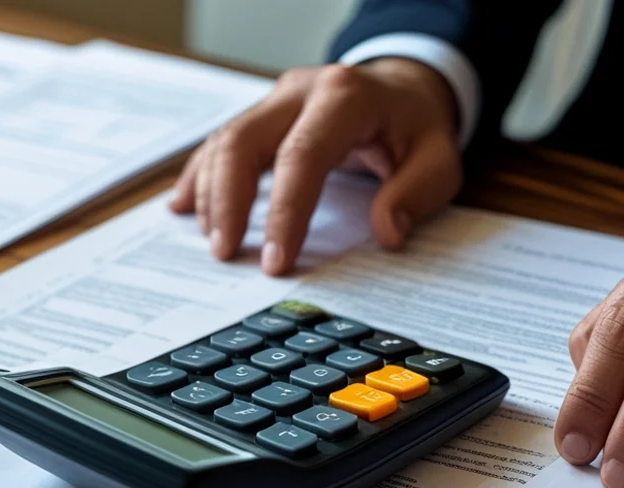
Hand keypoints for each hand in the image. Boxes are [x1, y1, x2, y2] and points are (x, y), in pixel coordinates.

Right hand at [169, 58, 461, 274]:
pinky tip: (184, 209)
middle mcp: (299, 91)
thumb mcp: (439, 160)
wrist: (404, 91)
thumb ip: (415, 194)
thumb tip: (386, 233)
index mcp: (344, 97)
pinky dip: (201, 178)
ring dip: (210, 194)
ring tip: (213, 243)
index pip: (302, 155)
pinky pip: (220, 145)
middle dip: (227, 201)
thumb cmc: (417, 128)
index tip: (275, 260)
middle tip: (224, 253)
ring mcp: (274, 101)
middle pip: (243, 140)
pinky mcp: (261, 117)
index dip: (284, 211)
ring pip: (224, 142)